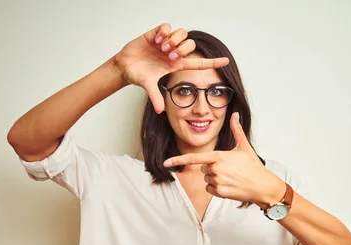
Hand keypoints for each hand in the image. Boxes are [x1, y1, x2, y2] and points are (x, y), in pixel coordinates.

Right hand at [114, 23, 229, 113]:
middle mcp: (173, 52)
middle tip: (168, 55)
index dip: (212, 62)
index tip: (226, 61)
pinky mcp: (156, 33)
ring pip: (181, 33)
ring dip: (173, 40)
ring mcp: (165, 42)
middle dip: (181, 49)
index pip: (198, 63)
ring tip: (161, 47)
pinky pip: (167, 26)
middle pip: (190, 45)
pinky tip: (157, 39)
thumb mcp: (147, 86)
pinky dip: (164, 32)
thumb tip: (160, 111)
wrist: (124, 66)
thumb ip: (155, 96)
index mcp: (175, 65)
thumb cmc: (137, 76)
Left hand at [163, 113, 285, 205]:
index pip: (194, 158)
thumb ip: (237, 130)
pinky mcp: (219, 192)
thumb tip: (235, 115)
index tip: (166, 163)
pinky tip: (229, 186)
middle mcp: (215, 169)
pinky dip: (217, 188)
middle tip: (229, 169)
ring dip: (215, 178)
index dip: (178, 160)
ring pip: (206, 179)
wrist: (262, 186)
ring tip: (231, 177)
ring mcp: (217, 181)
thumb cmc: (253, 166)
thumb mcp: (244, 147)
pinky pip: (210, 189)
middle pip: (203, 168)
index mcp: (218, 157)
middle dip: (212, 168)